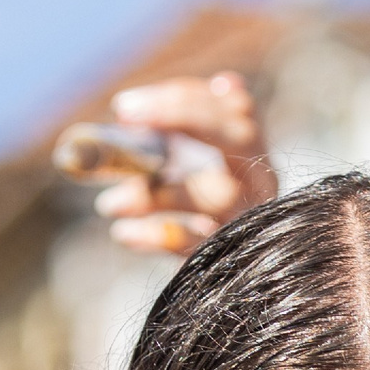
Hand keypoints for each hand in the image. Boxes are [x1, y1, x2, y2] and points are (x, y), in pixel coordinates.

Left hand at [97, 74, 277, 254]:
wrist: (227, 270)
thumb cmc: (192, 202)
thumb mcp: (182, 162)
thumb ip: (164, 134)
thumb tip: (125, 111)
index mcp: (249, 147)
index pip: (233, 106)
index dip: (181, 100)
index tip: (124, 107)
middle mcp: (261, 179)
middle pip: (241, 135)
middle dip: (183, 116)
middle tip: (125, 121)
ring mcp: (253, 218)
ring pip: (215, 195)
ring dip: (154, 193)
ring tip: (108, 203)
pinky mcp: (234, 255)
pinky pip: (199, 243)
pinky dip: (157, 236)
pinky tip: (125, 233)